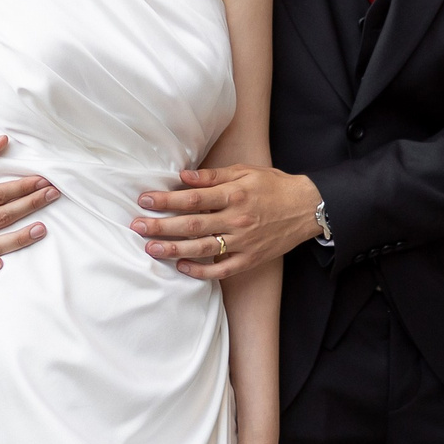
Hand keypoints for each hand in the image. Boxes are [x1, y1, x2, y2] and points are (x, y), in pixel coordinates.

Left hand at [133, 166, 322, 279]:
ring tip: (150, 248)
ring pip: (203, 249)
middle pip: (192, 224)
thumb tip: (183, 177)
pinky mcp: (250, 258)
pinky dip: (201, 271)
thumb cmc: (273, 185)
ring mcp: (244, 242)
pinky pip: (221, 269)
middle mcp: (237, 219)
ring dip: (174, 249)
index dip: (167, 199)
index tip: (145, 199)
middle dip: (162, 226)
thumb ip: (213, 176)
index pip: (194, 198)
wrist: (307, 207)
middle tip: (137, 226)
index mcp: (235, 194)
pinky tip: (181, 267)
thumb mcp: (245, 171)